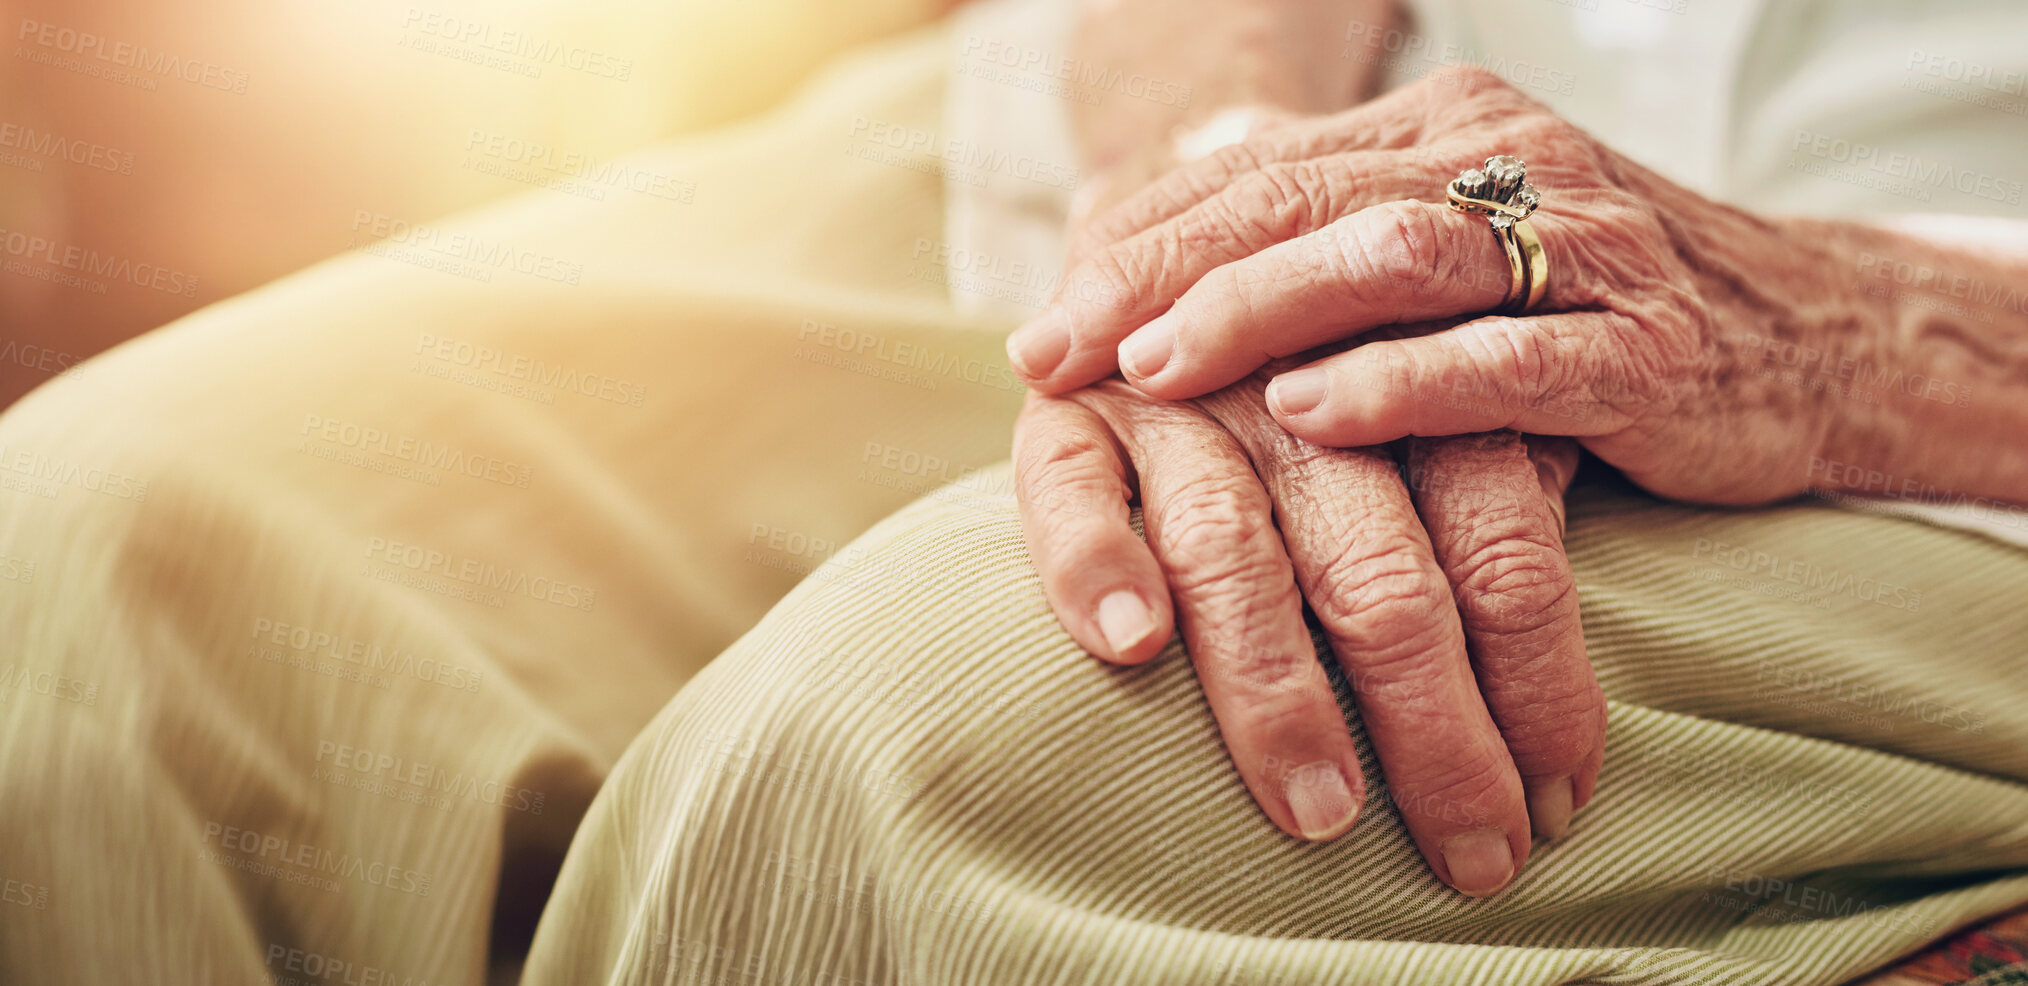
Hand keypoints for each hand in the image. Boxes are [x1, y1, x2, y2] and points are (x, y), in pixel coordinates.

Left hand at [1006, 66, 1932, 504]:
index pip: (1258, 169)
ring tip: (1154, 371)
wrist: (1812, 338)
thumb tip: (1146, 281)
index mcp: (1443, 131)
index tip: (1041, 328)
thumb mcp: (1453, 256)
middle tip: (1055, 352)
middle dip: (1162, 278)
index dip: (1138, 245)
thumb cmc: (1589, 309)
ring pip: (1389, 259)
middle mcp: (1504, 165)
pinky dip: (1398, 386)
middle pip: (1302, 201)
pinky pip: (1502, 362)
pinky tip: (1309, 413)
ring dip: (1257, 315)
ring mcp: (1579, 252)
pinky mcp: (1639, 349)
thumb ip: (1325, 250)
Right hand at [1014, 375, 1604, 894]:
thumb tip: (1568, 729)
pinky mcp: (1064, 413)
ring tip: (1322, 813)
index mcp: (1416, 396)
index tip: (1561, 807)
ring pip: (1234, 553)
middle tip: (1475, 854)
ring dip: (1277, 690)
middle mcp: (1301, 398)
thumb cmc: (1328, 388)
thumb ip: (1501, 513)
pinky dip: (1098, 562)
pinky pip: (1070, 492)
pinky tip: (1133, 645)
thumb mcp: (1431, 427)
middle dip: (1437, 730)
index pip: (1502, 547)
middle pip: (1382, 576)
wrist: (1169, 261)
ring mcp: (1176, 403)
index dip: (1540, 683)